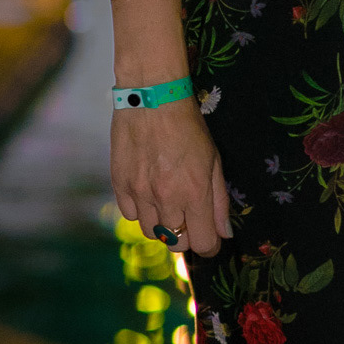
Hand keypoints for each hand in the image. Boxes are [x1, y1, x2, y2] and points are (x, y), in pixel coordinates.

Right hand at [111, 99, 232, 256]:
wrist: (152, 98)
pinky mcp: (119, 185)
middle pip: (175, 243)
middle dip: (186, 236)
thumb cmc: (189, 126)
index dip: (210, 245)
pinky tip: (148, 191)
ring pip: (151, 233)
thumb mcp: (214, 160)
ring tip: (168, 202)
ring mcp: (140, 193)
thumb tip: (224, 233)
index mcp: (195, 192)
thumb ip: (219, 200)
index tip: (211, 239)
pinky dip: (141, 210)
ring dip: (162, 225)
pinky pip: (130, 215)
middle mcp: (166, 198)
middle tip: (189, 219)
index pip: (203, 242)